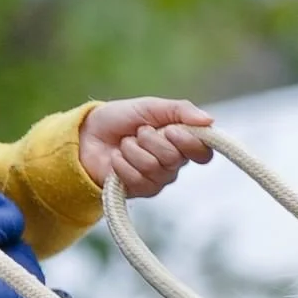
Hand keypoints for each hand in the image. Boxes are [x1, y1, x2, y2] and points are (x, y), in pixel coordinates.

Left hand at [80, 97, 213, 198]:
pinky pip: (137, 179)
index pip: (203, 152)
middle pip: (175, 159)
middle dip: (151, 140)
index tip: (171, 130)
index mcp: (181, 142)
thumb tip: (210, 120)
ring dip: (132, 149)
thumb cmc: (120, 118)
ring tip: (124, 143)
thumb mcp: (150, 106)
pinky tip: (116, 158)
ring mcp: (157, 179)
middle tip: (138, 131)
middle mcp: (174, 164)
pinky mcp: (139, 191)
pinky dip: (121, 163)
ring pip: (153, 168)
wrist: (87, 134)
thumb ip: (180, 110)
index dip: (189, 143)